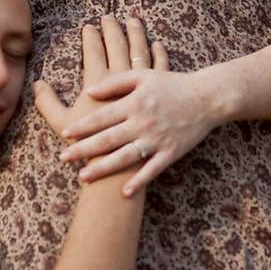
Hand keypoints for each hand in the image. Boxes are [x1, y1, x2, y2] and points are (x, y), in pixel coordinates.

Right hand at [35, 17, 167, 149]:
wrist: (123, 166)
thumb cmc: (91, 147)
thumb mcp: (62, 124)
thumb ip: (47, 103)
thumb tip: (37, 84)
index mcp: (98, 83)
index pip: (94, 51)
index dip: (91, 37)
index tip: (89, 26)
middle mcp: (121, 80)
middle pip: (117, 46)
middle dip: (112, 29)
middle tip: (109, 17)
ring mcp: (141, 86)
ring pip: (140, 52)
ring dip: (137, 34)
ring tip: (134, 20)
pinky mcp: (157, 95)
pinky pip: (160, 68)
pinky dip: (159, 54)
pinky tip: (157, 44)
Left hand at [59, 65, 215, 195]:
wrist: (208, 98)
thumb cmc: (172, 85)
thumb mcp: (143, 76)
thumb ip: (116, 82)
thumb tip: (89, 91)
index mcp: (135, 103)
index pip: (102, 116)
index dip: (82, 126)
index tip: (65, 134)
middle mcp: (143, 122)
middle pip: (108, 139)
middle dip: (83, 150)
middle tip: (63, 158)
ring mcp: (157, 139)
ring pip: (125, 157)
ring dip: (103, 168)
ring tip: (83, 177)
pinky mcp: (171, 152)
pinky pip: (152, 170)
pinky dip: (139, 181)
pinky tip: (124, 193)